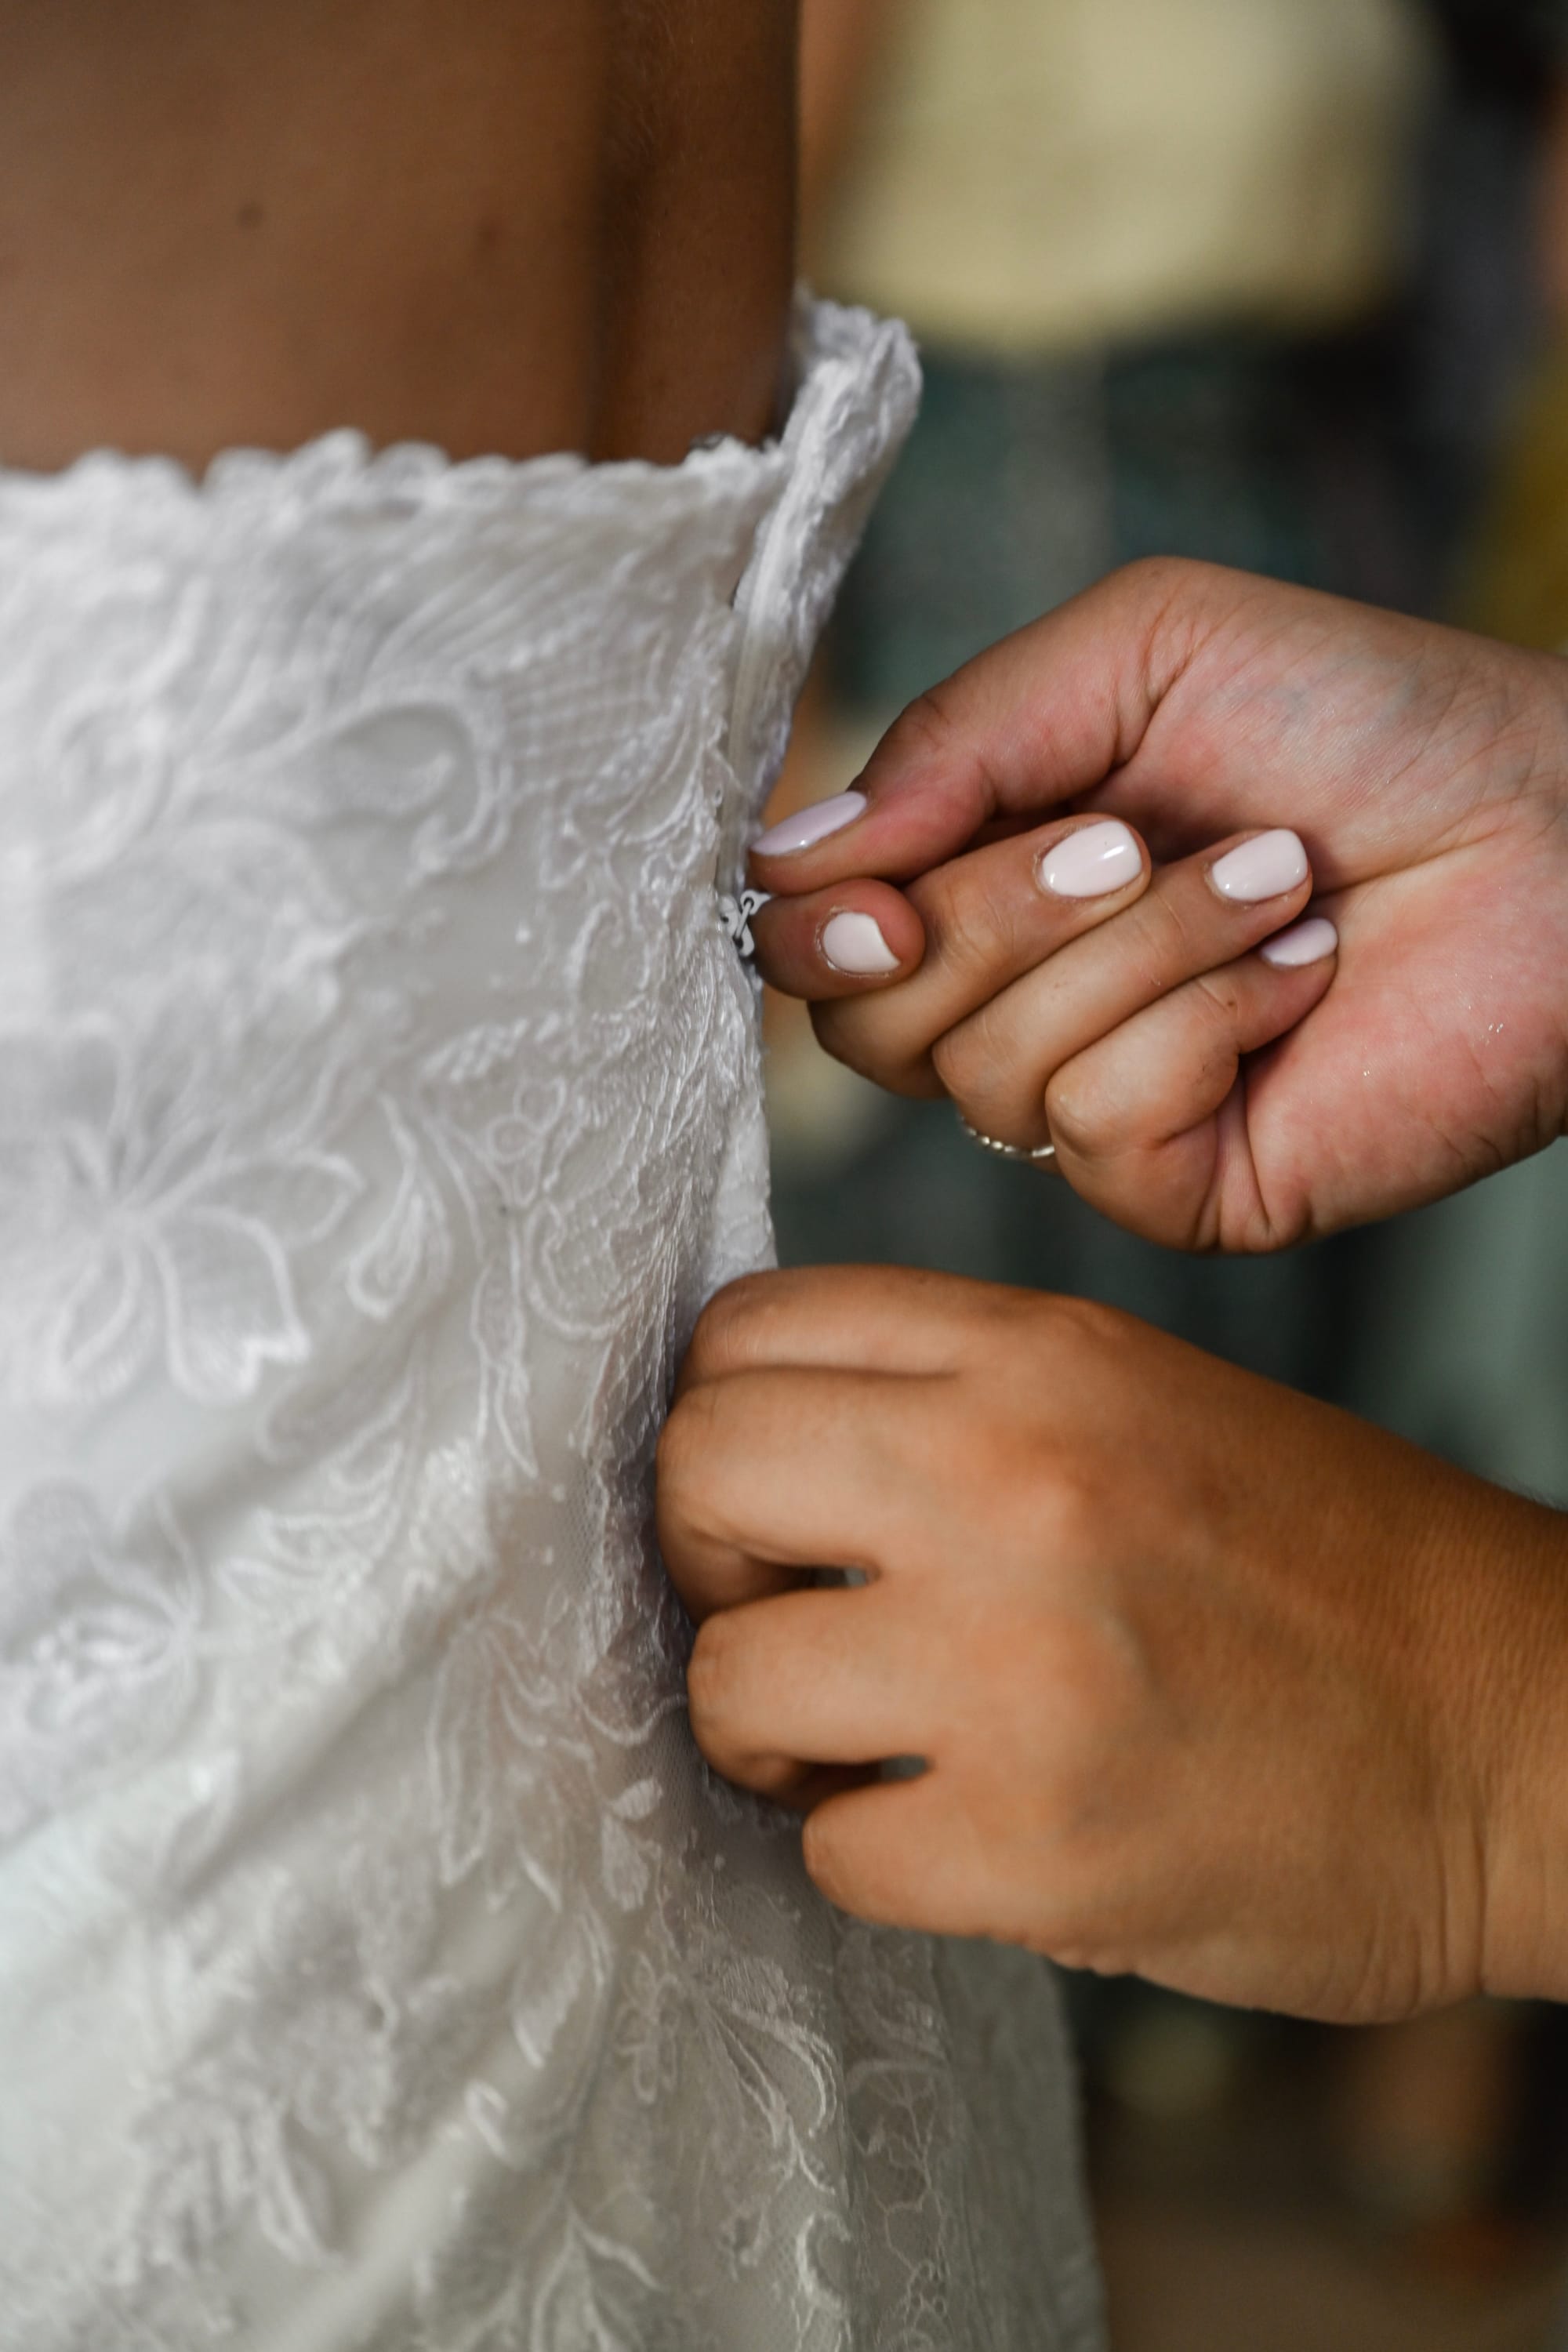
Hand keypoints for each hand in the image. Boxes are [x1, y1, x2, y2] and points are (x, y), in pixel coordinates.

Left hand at [656, 1265, 1567, 2020]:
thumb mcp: (1144, 1404)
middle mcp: (1014, 1475)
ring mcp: (1019, 1660)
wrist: (1522, 1731)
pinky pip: (829, 1853)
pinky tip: (960, 1838)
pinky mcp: (1040, 1841)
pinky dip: (873, 1860)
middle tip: (785, 1619)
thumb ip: (956, 1399)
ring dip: (775, 1736)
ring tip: (867, 1750)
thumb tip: (753, 1449)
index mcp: (1041, 1356)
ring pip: (728, 1680)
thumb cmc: (1329, 1575)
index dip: (725, 1427)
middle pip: (696, 1471)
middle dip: (710, 1563)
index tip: (769, 1502)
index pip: (746, 1331)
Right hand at [746, 562, 1567, 1248]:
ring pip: (990, 1069)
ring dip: (1144, 947)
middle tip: (1133, 841)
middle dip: (994, 915)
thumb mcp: (1134, 654)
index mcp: (986, 886)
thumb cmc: (1364, 719)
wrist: (1560, 820)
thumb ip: (953, 737)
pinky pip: (1099, 1126)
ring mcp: (1098, 1110)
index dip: (818, 926)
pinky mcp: (1182, 1187)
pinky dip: (1205, 1024)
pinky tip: (1299, 982)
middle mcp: (1022, 1009)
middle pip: (870, 1026)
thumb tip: (783, 862)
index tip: (875, 887)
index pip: (817, 948)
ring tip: (1273, 884)